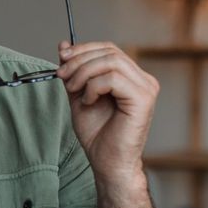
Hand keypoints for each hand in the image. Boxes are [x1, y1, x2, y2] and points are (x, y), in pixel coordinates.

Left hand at [56, 41, 159, 185]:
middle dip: (78, 61)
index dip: (82, 49)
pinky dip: (93, 87)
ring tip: (74, 91)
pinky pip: (113, 79)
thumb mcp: (78, 95)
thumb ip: (73, 71)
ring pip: (111, 62)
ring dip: (83, 73)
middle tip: (61, 76)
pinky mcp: (143, 99)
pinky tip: (89, 102)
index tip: (60, 59)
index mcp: (131, 77)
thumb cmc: (97, 134)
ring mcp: (146, 88)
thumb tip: (64, 45)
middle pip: (109, 51)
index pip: (108, 48)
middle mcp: (143, 79)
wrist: (107, 162)